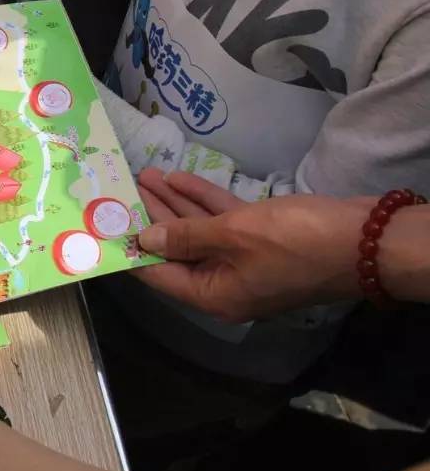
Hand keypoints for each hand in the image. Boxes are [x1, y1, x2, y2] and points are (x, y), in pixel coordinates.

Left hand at [132, 169, 369, 321]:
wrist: (366, 238)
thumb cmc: (295, 241)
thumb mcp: (233, 235)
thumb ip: (186, 235)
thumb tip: (148, 240)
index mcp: (214, 296)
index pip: (160, 275)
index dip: (132, 250)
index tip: (103, 229)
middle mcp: (225, 283)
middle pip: (176, 248)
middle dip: (150, 216)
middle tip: (120, 189)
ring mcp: (245, 260)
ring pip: (198, 229)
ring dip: (172, 201)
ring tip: (142, 174)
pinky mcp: (263, 238)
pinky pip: (222, 219)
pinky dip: (202, 199)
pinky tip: (177, 176)